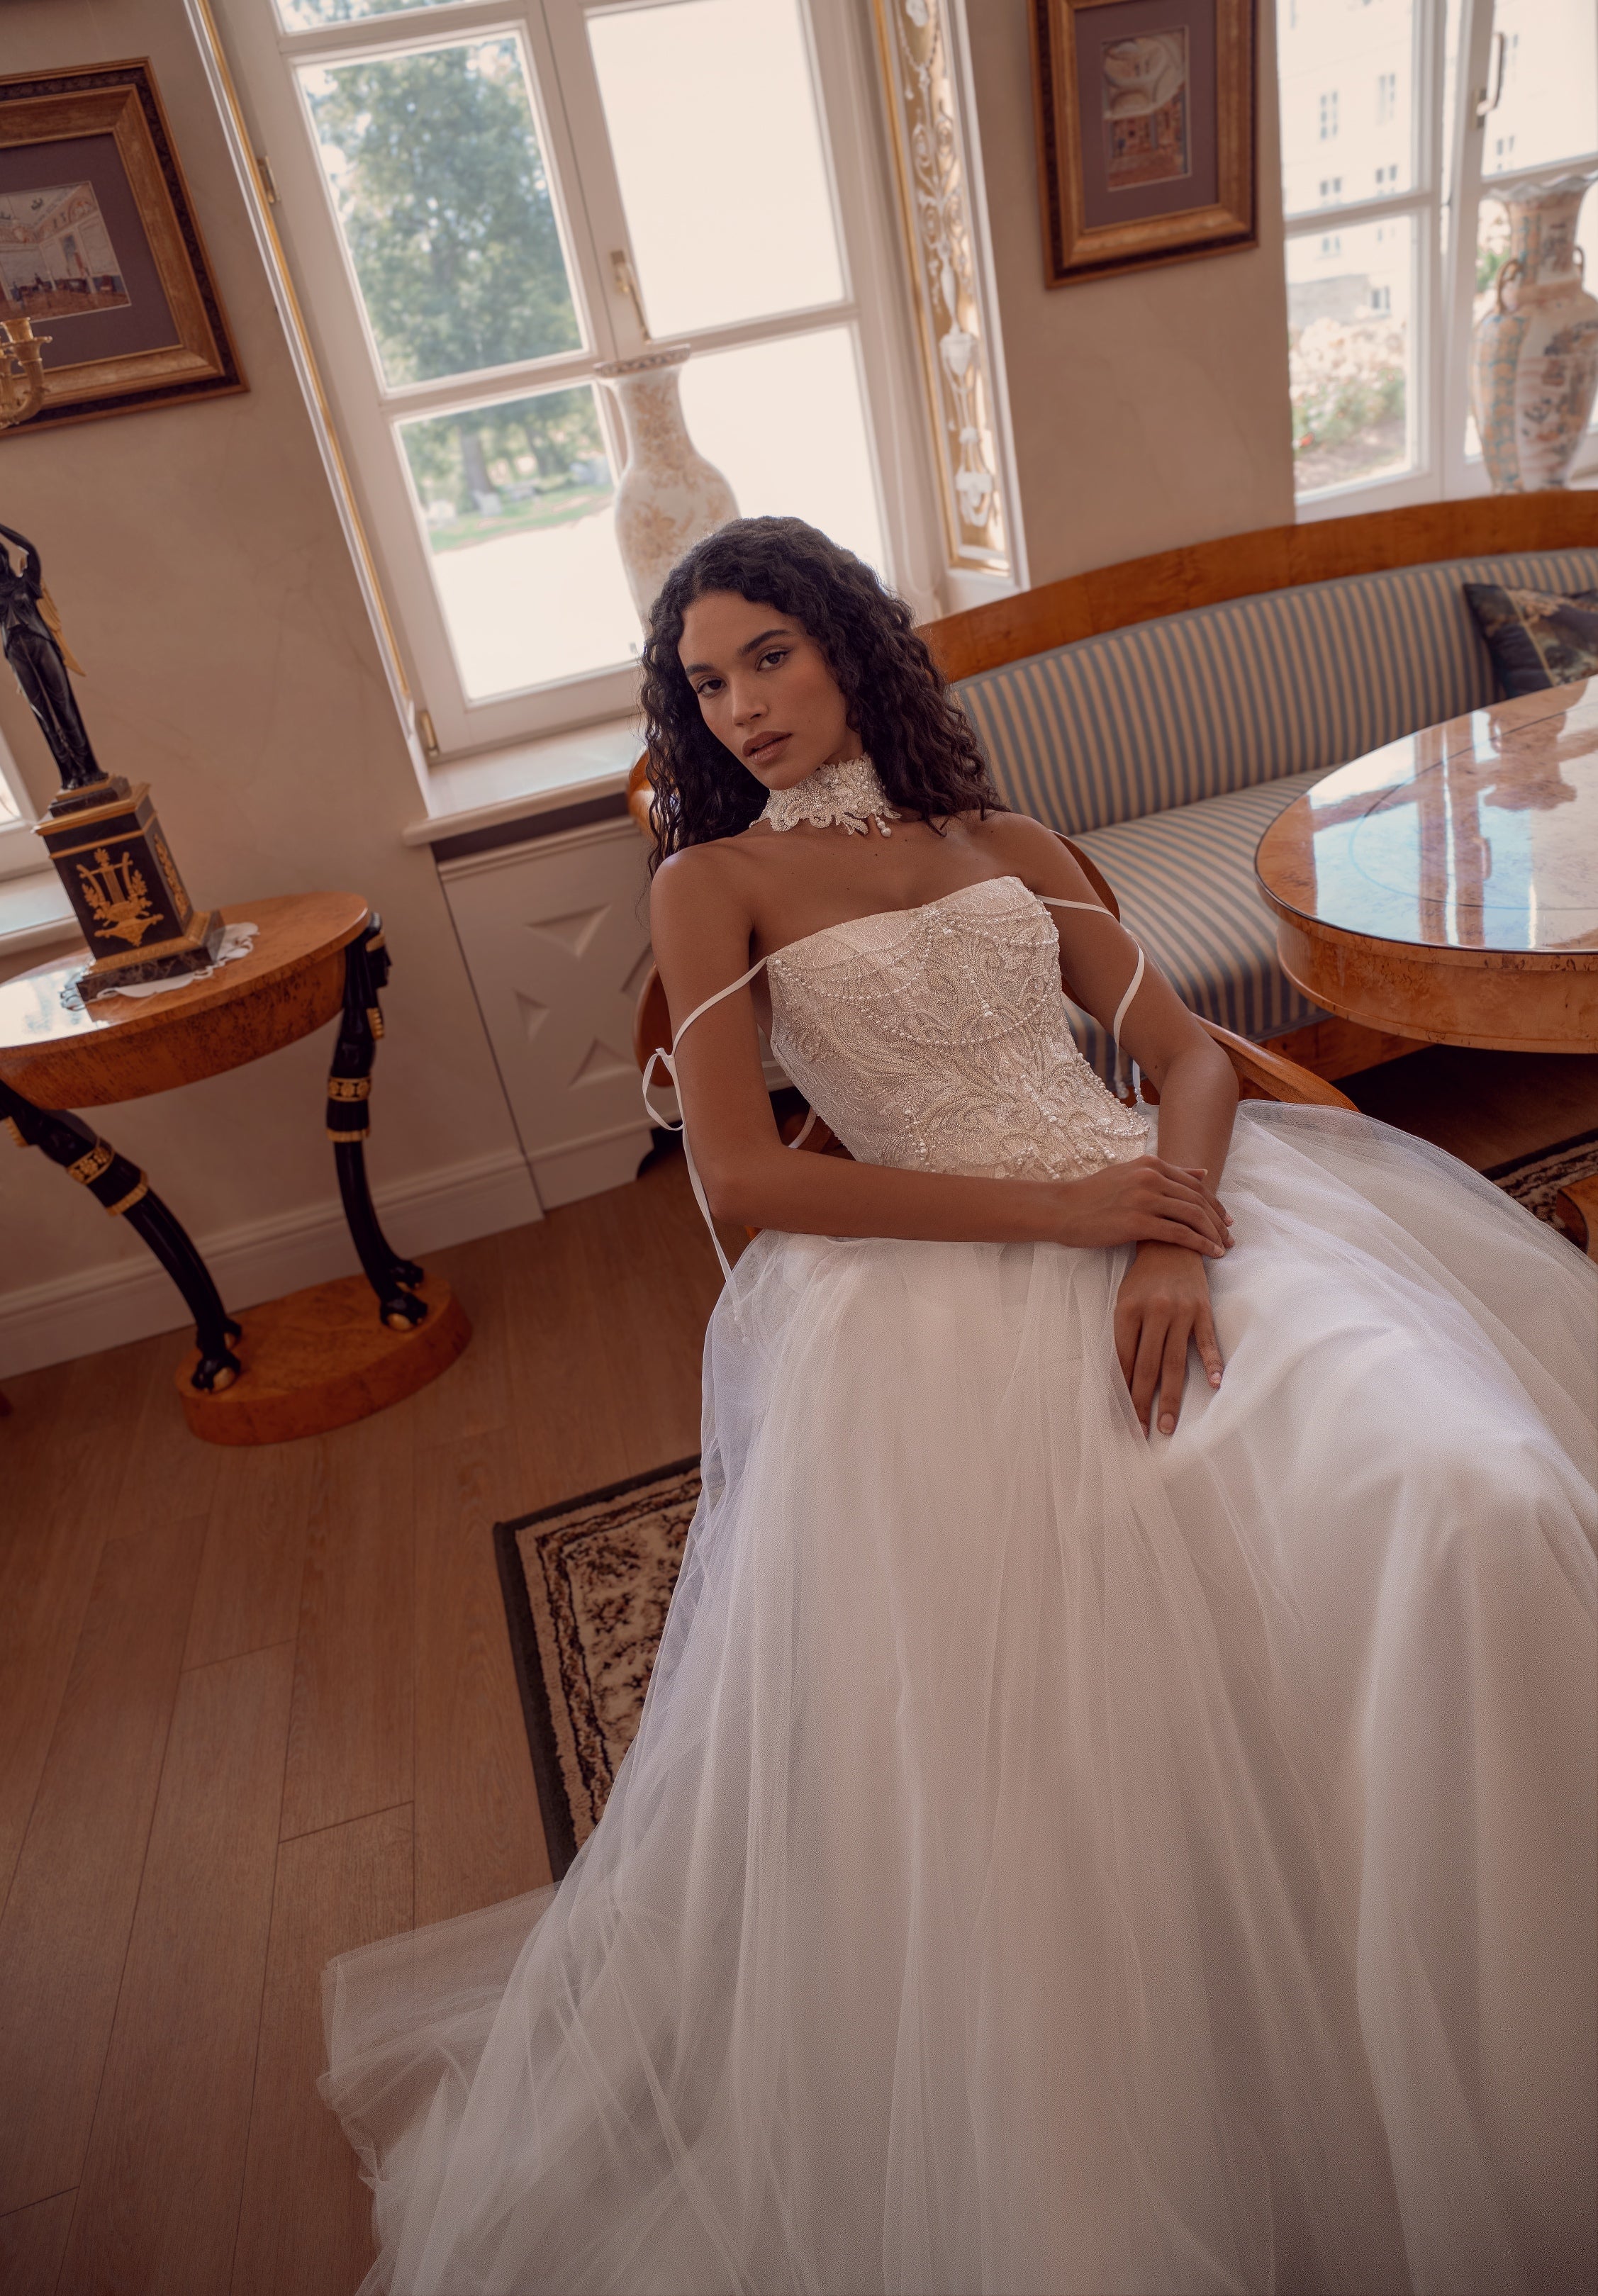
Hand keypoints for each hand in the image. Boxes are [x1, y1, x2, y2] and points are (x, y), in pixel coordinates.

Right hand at [1054, 1155, 1232, 1257]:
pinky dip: (1200, 1244)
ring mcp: (1144, 1198)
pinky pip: (1179, 1234)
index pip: (1196, 1183)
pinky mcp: (1137, 1221)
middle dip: (1219, 1221)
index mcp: (1151, 1163)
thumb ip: (1167, 1173)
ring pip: (1193, 1216)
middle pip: (1199, 1200)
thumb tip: (1203, 1172)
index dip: (1215, 1203)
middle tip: (1230, 1237)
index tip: (1226, 1220)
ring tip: (1223, 1248)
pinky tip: (1210, 1254)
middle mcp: (1150, 1177)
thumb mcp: (1130, 1174)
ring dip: (1214, 1234)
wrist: (1063, 1209)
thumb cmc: (1093, 1196)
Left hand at [1114, 1242, 1224, 1436]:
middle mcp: (1153, 1312)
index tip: (1123, 1417)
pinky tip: (1214, 1384)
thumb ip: (1124, 1336)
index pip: (1123, 1360)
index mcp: (1127, 1311)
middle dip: (1143, 1403)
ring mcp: (1179, 1311)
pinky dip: (1211, 1363)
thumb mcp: (1124, 1302)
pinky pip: (1206, 1341)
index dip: (1123, 1390)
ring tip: (1167, 1425)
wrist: (1170, 1242)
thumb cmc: (1143, 1279)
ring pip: (1174, 1362)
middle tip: (1142, 1433)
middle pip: (1147, 1367)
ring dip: (1171, 1398)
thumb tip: (1122, 1378)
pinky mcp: (1201, 1309)